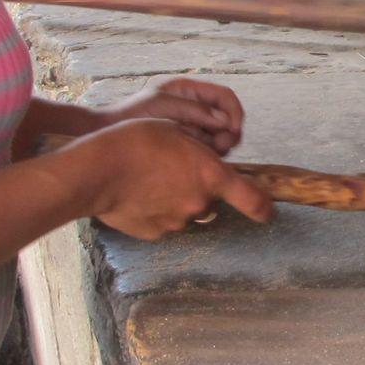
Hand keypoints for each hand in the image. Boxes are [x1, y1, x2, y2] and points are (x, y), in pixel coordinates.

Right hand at [72, 119, 271, 239]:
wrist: (96, 170)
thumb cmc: (135, 141)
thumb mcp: (178, 132)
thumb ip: (201, 152)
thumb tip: (208, 161)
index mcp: (211, 175)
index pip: (253, 199)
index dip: (264, 206)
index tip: (268, 210)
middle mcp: (200, 202)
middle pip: (210, 199)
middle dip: (199, 188)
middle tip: (172, 171)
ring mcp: (177, 221)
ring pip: (186, 210)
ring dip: (176, 199)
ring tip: (148, 180)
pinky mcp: (156, 233)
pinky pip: (163, 221)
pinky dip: (156, 211)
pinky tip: (137, 195)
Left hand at [106, 78, 245, 154]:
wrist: (107, 133)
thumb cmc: (130, 114)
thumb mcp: (162, 105)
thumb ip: (194, 110)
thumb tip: (225, 121)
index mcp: (190, 91)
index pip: (225, 97)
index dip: (234, 112)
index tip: (233, 130)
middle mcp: (195, 108)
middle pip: (228, 119)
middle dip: (229, 133)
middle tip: (219, 148)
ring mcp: (192, 128)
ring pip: (221, 137)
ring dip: (220, 146)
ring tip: (205, 154)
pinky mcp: (187, 145)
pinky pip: (207, 150)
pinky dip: (208, 155)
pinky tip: (195, 159)